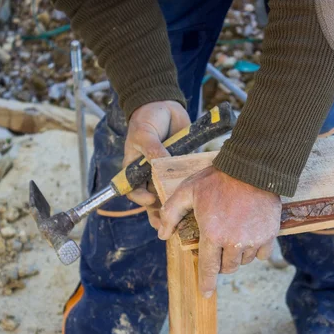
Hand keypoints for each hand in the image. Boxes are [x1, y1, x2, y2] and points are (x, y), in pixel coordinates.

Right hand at [123, 101, 190, 228]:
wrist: (165, 105)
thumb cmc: (147, 119)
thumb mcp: (145, 133)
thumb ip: (153, 149)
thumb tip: (162, 164)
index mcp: (135, 168)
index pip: (134, 190)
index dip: (141, 199)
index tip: (152, 201)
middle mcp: (150, 174)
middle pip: (153, 199)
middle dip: (160, 214)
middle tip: (168, 227)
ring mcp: (167, 171)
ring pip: (170, 193)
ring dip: (176, 206)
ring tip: (185, 220)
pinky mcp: (182, 166)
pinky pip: (186, 180)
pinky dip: (190, 189)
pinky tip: (198, 199)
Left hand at [158, 167, 281, 296]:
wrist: (252, 168)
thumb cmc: (217, 179)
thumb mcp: (188, 191)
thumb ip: (171, 213)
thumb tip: (162, 234)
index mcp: (213, 234)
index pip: (209, 268)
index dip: (206, 283)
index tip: (206, 293)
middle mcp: (234, 242)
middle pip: (228, 267)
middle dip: (222, 262)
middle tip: (219, 248)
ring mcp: (254, 240)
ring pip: (245, 261)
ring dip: (239, 255)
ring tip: (235, 238)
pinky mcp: (270, 235)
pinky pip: (263, 254)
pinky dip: (257, 250)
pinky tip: (251, 237)